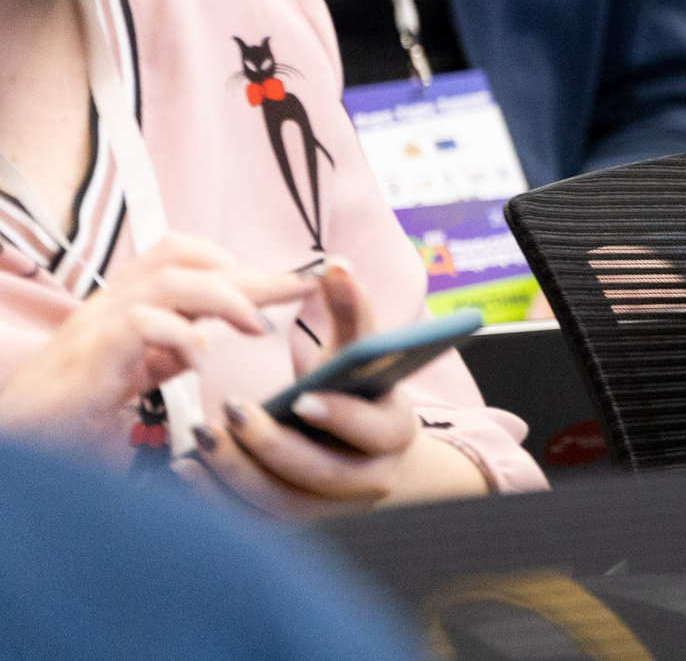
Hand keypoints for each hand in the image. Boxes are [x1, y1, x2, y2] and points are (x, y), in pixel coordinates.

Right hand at [0, 235, 314, 451]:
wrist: (14, 438)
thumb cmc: (67, 409)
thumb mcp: (129, 377)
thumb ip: (163, 356)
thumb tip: (202, 344)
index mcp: (126, 302)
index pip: (190, 261)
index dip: (245, 266)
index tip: (300, 281)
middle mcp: (113, 302)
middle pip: (187, 258)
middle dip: (251, 272)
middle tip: (301, 289)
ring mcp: (99, 322)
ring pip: (171, 279)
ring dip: (225, 296)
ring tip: (258, 326)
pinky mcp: (91, 352)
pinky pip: (142, 322)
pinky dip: (180, 337)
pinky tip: (198, 362)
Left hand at [183, 261, 484, 516]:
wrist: (368, 450)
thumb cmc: (361, 388)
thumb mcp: (361, 350)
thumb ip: (350, 309)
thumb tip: (335, 266)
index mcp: (394, 433)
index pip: (372, 431)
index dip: (339, 416)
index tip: (302, 398)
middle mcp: (369, 480)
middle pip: (321, 475)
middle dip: (272, 446)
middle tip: (229, 411)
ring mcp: (331, 509)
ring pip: (283, 504)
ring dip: (237, 473)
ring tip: (200, 437)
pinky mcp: (294, 524)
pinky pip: (254, 522)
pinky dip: (217, 500)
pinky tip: (186, 469)